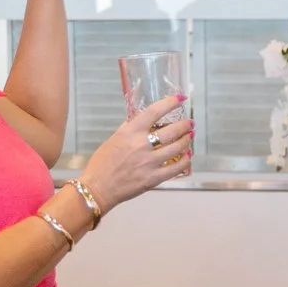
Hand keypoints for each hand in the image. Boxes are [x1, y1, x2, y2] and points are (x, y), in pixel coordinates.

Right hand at [79, 94, 195, 210]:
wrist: (98, 187)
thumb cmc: (102, 163)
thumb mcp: (114, 138)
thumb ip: (129, 128)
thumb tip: (140, 118)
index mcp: (130, 132)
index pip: (154, 111)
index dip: (170, 102)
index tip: (180, 98)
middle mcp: (141, 145)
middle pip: (172, 130)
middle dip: (185, 125)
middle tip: (189, 123)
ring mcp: (149, 162)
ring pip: (177, 148)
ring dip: (187, 141)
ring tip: (189, 137)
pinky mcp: (153, 178)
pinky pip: (176, 168)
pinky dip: (185, 160)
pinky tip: (188, 156)